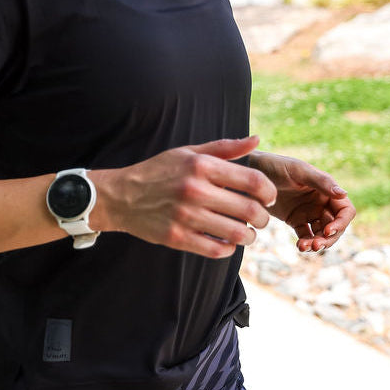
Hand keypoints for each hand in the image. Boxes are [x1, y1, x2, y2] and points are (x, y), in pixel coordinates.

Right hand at [91, 136, 276, 259]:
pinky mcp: (176, 238)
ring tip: (247, 233)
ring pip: (236, 234)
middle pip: (249, 210)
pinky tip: (226, 242)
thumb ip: (225, 148)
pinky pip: (216, 250)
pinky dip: (228, 249)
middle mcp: (194, 190)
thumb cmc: (158, 171)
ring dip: (249, 236)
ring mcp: (185, 216)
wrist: (120, 196)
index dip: (269, 192)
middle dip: (262, 218)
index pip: (253, 181)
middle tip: (260, 219)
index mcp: (201, 166)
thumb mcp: (188, 152)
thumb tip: (256, 140)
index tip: (269, 197)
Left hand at [250, 151, 354, 252]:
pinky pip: (305, 235)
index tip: (328, 231)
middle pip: (335, 226)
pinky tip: (299, 246)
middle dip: (329, 238)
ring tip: (304, 247)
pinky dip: (305, 243)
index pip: (345, 211)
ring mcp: (309, 212)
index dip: (341, 223)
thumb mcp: (299, 171)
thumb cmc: (277, 165)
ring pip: (321, 234)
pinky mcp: (295, 220)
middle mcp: (321, 202)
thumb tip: (344, 194)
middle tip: (316, 245)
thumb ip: (321, 182)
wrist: (252, 172)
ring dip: (317, 243)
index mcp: (327, 189)